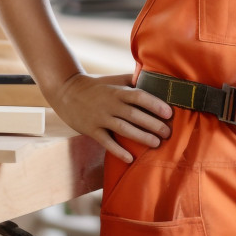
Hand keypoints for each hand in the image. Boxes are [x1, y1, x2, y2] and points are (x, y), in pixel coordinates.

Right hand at [49, 72, 171, 162]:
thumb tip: (154, 77)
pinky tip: (130, 158)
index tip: (169, 113)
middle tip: (168, 132)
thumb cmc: (97, 86)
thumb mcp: (114, 79)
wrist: (67, 92)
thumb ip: (132, 79)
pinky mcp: (91, 130)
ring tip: (156, 143)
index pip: (139, 96)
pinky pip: (106, 142)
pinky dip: (118, 150)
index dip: (155, 104)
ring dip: (141, 137)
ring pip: (124, 129)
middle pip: (135, 115)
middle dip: (153, 124)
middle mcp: (110, 104)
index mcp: (118, 91)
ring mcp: (100, 117)